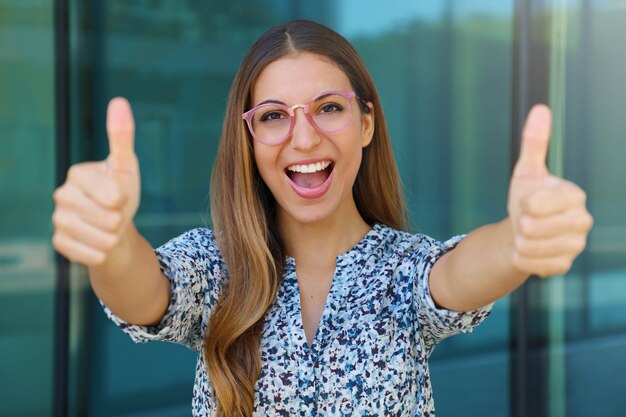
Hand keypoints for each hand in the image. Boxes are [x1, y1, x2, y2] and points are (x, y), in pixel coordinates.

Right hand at [52, 97, 139, 264]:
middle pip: (108, 218)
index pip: (113, 194)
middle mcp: (62, 196)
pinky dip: (103, 252)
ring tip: (109, 228)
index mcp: (77, 174)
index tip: (120, 195)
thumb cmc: (121, 192)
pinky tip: (100, 243)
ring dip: (113, 237)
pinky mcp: (60, 243)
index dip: (124, 199)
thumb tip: (119, 101)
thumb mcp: (126, 166)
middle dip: (120, 219)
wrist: (115, 227)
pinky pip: (91, 254)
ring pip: (101, 238)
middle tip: (115, 213)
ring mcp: (58, 221)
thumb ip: (121, 137)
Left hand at [507, 104, 592, 277]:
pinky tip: (529, 249)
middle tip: (528, 219)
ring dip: (519, 240)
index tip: (529, 201)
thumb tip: (540, 109)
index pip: (537, 204)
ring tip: (528, 233)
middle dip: (520, 222)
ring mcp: (576, 245)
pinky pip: (528, 263)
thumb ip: (534, 143)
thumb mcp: (527, 171)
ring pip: (528, 245)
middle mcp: (582, 221)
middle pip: (530, 226)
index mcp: (575, 195)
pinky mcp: (564, 265)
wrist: (524, 230)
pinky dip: (520, 256)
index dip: (524, 203)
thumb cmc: (528, 197)